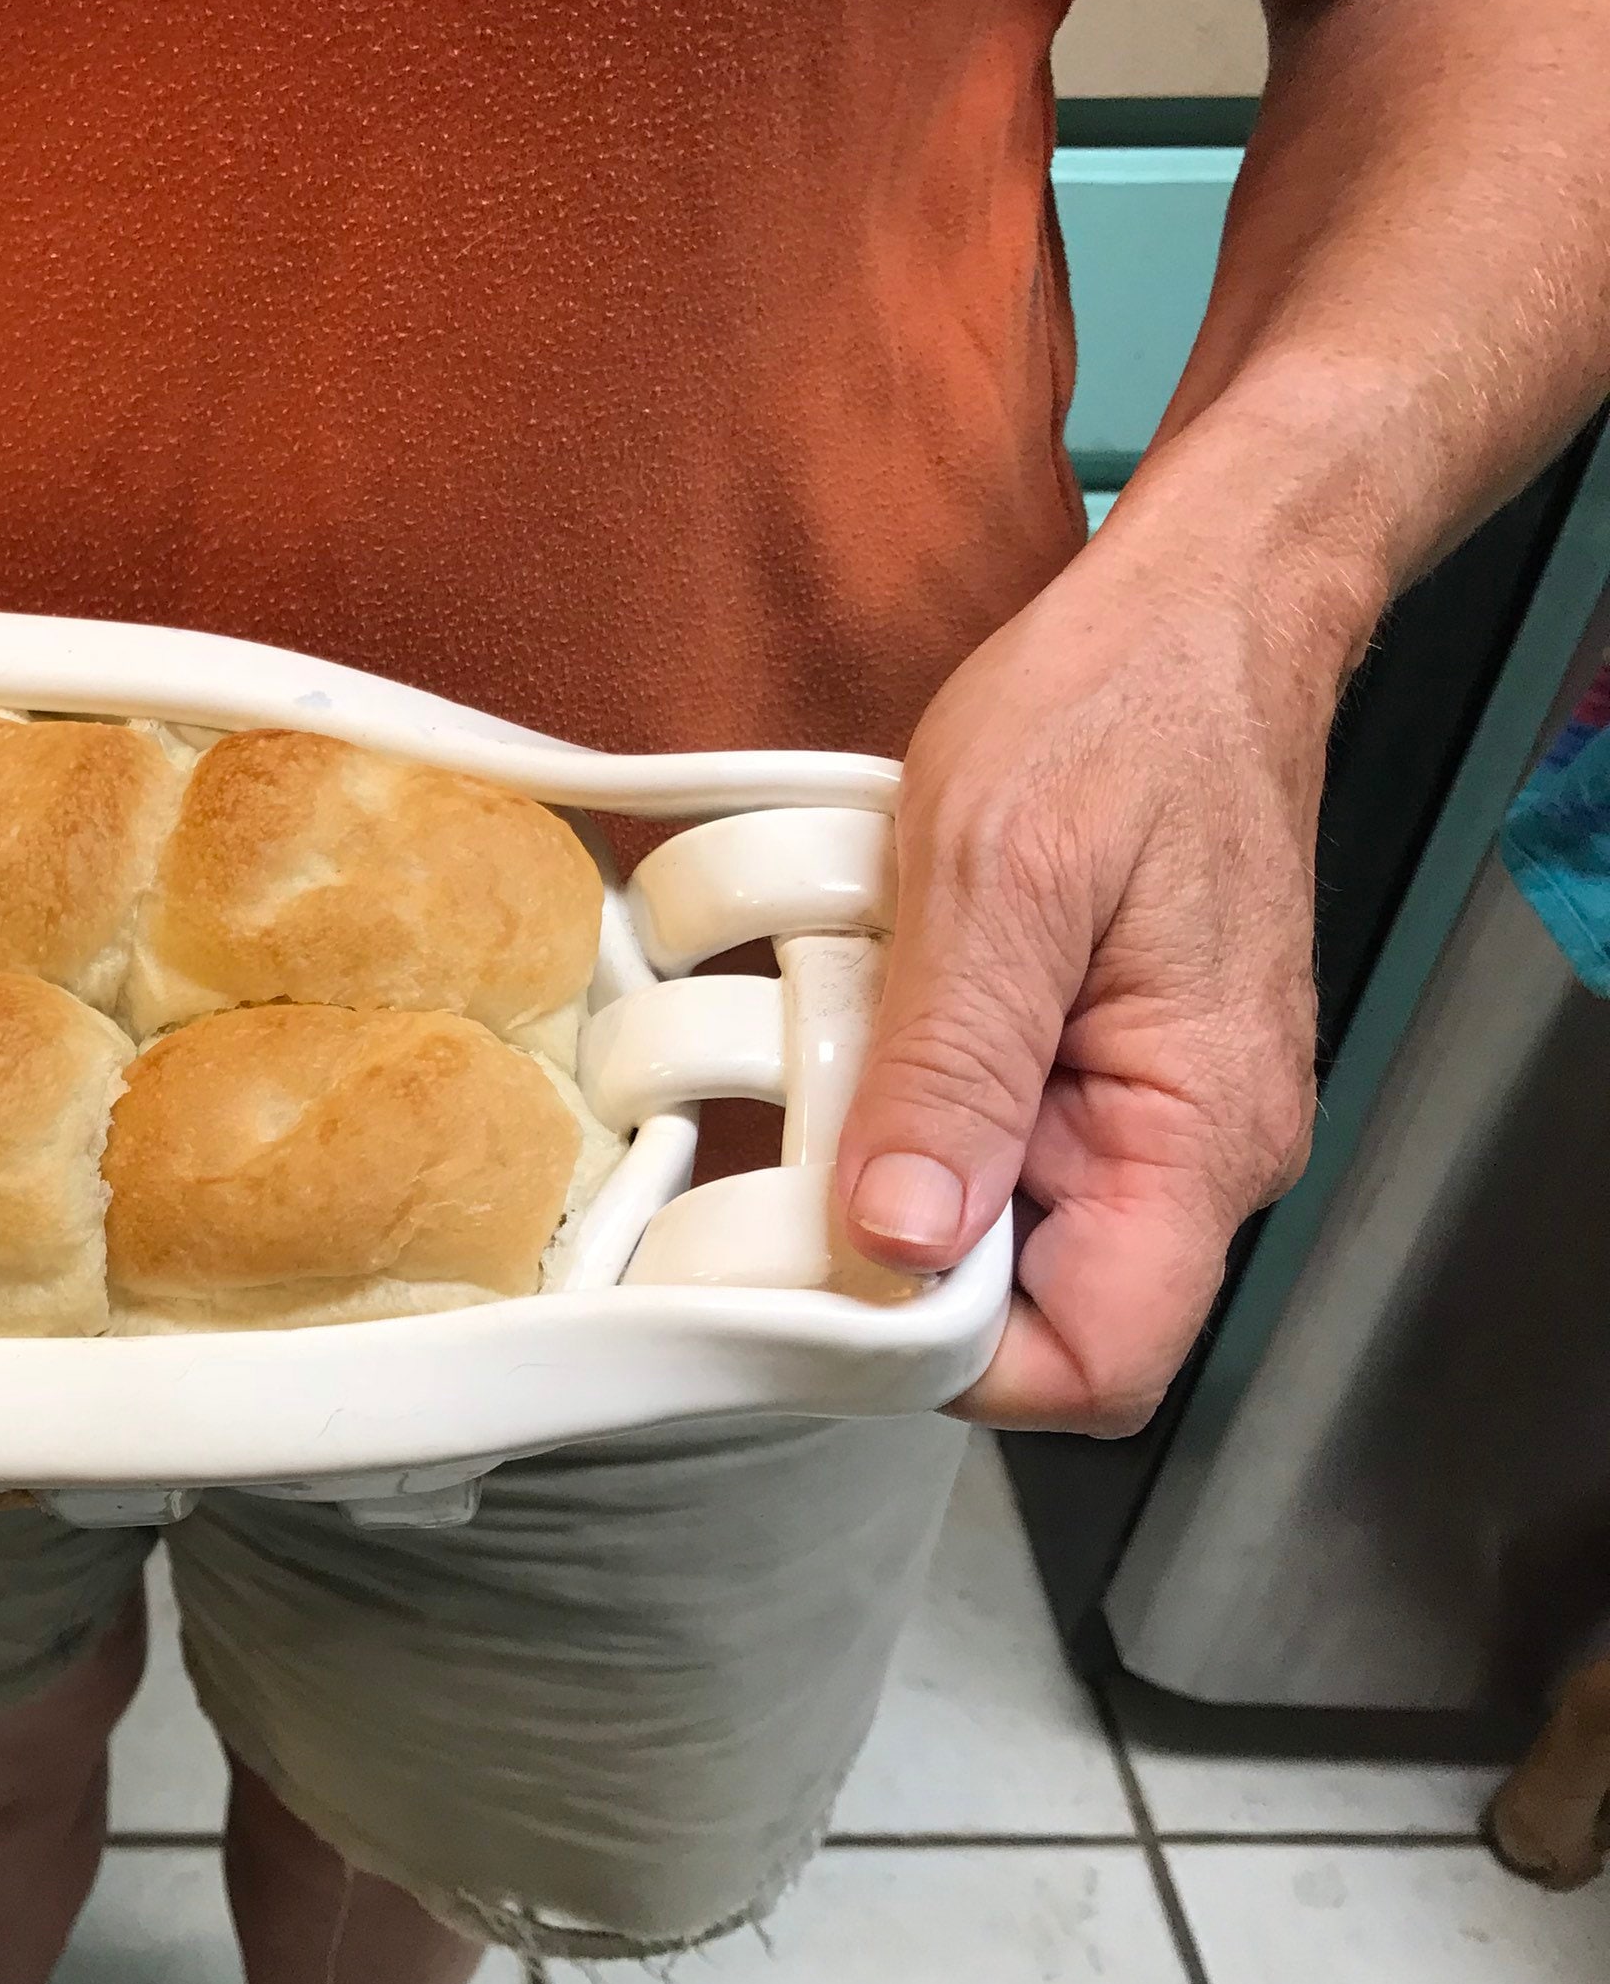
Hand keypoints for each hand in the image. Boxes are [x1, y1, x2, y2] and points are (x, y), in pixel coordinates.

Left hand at [833, 507, 1364, 1434]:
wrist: (1191, 619)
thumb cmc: (1121, 715)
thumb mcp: (1004, 877)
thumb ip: (954, 1067)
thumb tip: (899, 1241)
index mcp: (1199, 1136)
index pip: (1094, 1364)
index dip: (946, 1360)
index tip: (817, 1289)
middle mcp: (1185, 1156)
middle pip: (1025, 1314)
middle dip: (890, 1262)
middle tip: (784, 1154)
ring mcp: (1133, 1117)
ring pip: (984, 1232)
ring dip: (882, 1174)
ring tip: (828, 1053)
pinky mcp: (1084, 1071)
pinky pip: (980, 1144)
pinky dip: (901, 1106)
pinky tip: (863, 1022)